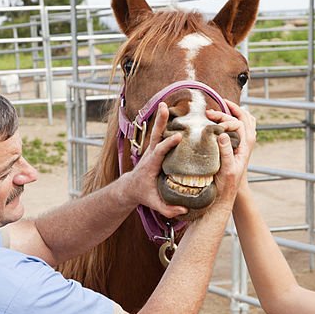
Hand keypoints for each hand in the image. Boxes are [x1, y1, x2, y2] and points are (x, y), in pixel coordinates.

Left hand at [121, 102, 187, 217]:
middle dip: (160, 122)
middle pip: (155, 135)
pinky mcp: (154, 148)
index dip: (168, 144)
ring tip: (165, 104)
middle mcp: (150, 153)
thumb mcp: (155, 204)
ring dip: (161, 118)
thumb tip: (184, 209)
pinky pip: (160, 134)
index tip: (178, 137)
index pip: (160, 151)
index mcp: (151, 164)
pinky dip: (164, 123)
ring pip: (156, 131)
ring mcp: (151, 149)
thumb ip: (168, 209)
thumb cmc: (143, 194)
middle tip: (164, 107)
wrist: (130, 187)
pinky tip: (171, 112)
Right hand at [206, 101, 254, 206]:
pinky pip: (243, 126)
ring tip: (221, 107)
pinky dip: (236, 118)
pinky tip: (224, 119)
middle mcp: (248, 141)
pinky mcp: (240, 145)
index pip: (237, 122)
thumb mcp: (226, 168)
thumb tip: (223, 133)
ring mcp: (246, 142)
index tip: (209, 115)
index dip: (224, 117)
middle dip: (229, 109)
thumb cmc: (227, 183)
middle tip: (211, 110)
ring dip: (235, 112)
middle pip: (243, 117)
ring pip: (246, 119)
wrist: (229, 193)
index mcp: (245, 145)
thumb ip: (226, 151)